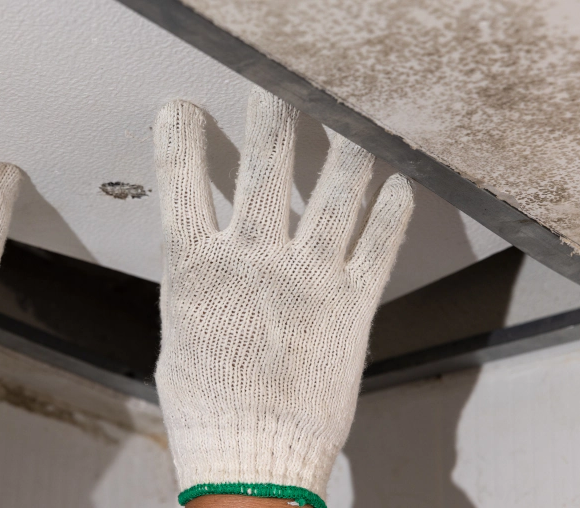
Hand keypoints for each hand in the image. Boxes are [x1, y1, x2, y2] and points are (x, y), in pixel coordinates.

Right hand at [154, 88, 412, 507]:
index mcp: (200, 266)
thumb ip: (197, 281)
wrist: (252, 460)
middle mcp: (256, 258)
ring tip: (346, 126)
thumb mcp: (182, 333)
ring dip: (345, 145)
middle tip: (274, 90)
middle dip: (271, 113)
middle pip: (268, 161)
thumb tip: (202, 251)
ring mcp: (309, 276)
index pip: (181, 178)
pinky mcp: (352, 303)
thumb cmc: (209, 405)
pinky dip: (394, 206)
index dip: (181, 135)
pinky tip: (398, 183)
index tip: (184, 111)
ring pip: (338, 186)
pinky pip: (380, 240)